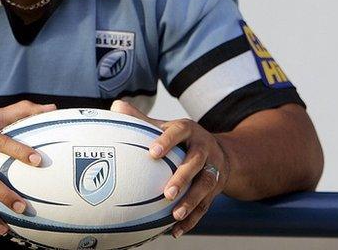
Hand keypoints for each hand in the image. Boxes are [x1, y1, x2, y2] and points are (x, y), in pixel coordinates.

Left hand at [111, 100, 229, 237]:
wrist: (221, 153)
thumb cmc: (182, 139)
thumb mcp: (166, 125)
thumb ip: (141, 119)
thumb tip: (116, 107)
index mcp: (189, 131)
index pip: (179, 132)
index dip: (167, 141)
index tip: (152, 153)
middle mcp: (204, 149)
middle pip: (196, 162)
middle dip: (183, 177)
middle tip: (167, 192)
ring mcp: (213, 170)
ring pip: (206, 186)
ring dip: (191, 201)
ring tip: (175, 214)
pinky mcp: (215, 189)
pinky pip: (206, 206)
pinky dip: (192, 219)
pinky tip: (176, 230)